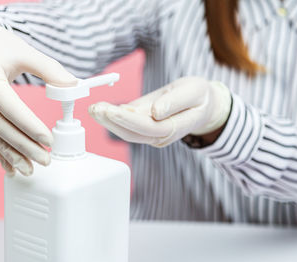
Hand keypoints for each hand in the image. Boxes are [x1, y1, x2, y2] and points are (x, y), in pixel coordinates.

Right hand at [0, 17, 76, 174]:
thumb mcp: (25, 51)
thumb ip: (50, 69)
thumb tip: (74, 86)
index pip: (8, 105)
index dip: (28, 124)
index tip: (48, 140)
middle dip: (23, 146)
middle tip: (45, 160)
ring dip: (11, 155)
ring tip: (30, 170)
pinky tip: (11, 168)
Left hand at [88, 77, 230, 146]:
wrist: (202, 105)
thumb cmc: (199, 97)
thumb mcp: (194, 91)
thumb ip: (176, 102)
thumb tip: (155, 112)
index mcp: (174, 128)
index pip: (148, 127)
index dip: (129, 120)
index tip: (111, 110)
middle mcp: (160, 136)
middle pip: (132, 133)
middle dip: (112, 121)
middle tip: (95, 108)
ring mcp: (151, 134)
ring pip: (126, 132)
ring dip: (108, 121)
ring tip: (94, 108)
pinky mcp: (144, 127)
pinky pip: (127, 125)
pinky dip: (113, 118)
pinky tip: (102, 109)